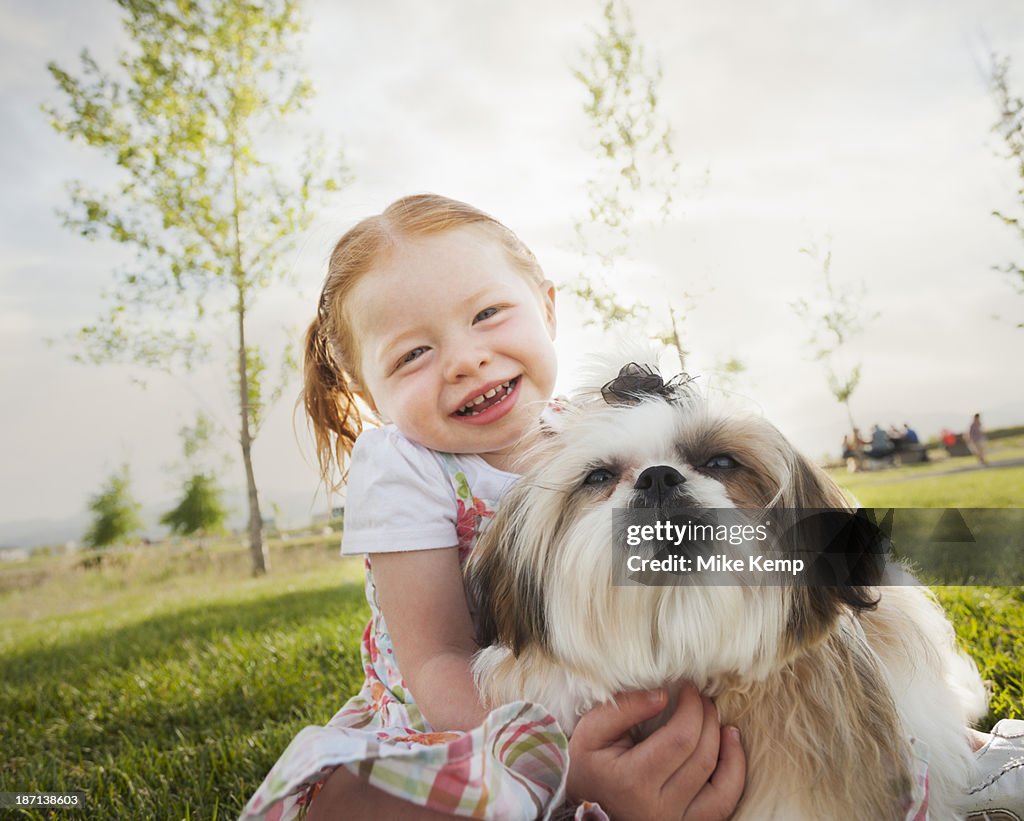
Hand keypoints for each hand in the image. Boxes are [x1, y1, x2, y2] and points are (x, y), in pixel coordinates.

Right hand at [566, 686, 744, 820]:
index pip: (680, 738)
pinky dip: (735, 772)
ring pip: (720, 781)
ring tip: (714, 716)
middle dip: (706, 717)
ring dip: (723, 741)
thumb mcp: (591, 731)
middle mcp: (658, 808)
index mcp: (633, 781)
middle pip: (702, 756)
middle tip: (699, 696)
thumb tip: (663, 694)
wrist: (584, 802)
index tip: (688, 687)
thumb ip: (624, 708)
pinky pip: (724, 802)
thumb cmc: (586, 764)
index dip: (692, 707)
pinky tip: (731, 743)